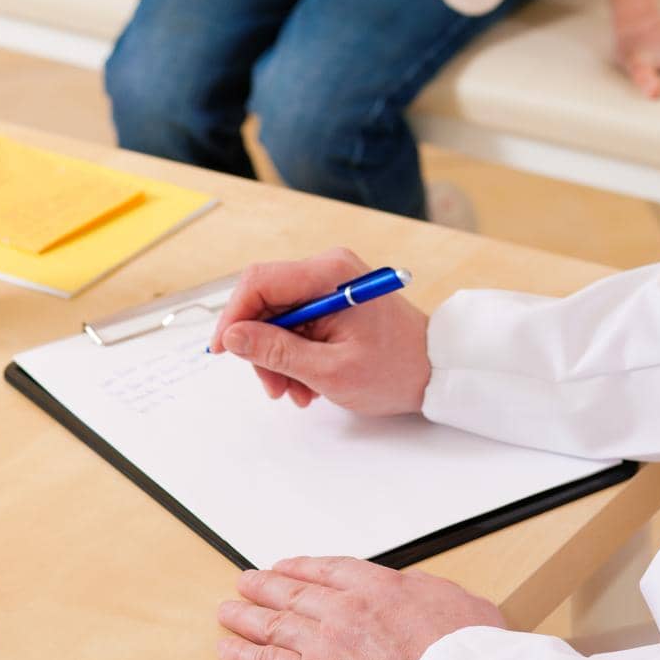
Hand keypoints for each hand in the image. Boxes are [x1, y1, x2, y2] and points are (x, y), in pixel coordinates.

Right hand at [212, 248, 431, 414]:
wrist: (436, 370)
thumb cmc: (394, 369)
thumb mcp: (330, 370)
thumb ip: (278, 351)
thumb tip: (233, 336)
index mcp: (330, 274)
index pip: (260, 281)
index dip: (234, 315)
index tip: (223, 350)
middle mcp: (328, 268)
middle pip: (266, 300)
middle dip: (260, 346)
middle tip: (274, 387)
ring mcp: (332, 281)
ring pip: (278, 314)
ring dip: (278, 356)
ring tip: (297, 391)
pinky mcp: (334, 297)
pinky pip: (297, 320)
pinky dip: (294, 352)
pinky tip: (308, 380)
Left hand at [218, 556, 506, 659]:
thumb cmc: (460, 646)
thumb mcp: (446, 596)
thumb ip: (417, 590)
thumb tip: (410, 591)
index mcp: (374, 584)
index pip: (326, 568)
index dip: (300, 566)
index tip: (284, 566)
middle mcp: (343, 609)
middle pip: (293, 591)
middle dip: (265, 586)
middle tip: (244, 580)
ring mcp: (325, 645)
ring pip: (274, 624)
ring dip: (247, 616)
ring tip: (228, 610)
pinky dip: (244, 656)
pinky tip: (228, 650)